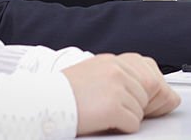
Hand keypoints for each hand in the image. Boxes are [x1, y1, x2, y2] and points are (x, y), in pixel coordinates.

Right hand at [63, 53, 179, 134]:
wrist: (44, 103)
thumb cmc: (64, 93)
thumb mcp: (93, 73)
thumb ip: (117, 76)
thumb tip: (143, 89)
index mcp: (112, 61)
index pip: (147, 74)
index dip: (144, 91)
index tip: (137, 100)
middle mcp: (117, 70)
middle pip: (147, 93)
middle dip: (136, 105)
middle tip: (115, 110)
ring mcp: (116, 87)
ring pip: (140, 110)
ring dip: (126, 117)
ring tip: (103, 114)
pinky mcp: (113, 107)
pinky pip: (133, 124)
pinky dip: (121, 128)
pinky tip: (103, 121)